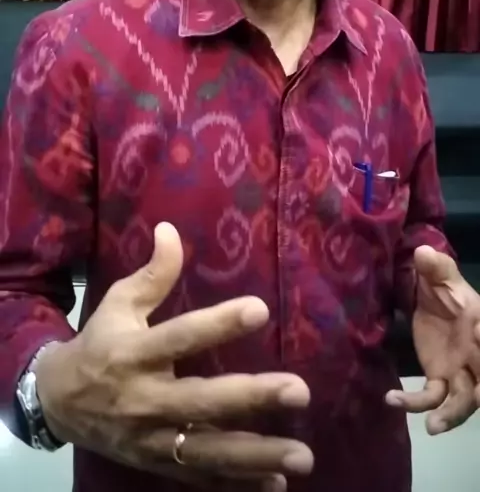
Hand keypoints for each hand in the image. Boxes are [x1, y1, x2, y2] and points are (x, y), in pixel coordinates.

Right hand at [36, 223, 312, 490]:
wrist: (59, 402)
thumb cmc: (99, 343)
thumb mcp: (119, 303)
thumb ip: (153, 273)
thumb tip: (171, 228)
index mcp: (135, 352)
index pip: (181, 336)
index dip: (219, 324)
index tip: (260, 309)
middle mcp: (145, 399)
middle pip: (203, 401)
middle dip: (252, 398)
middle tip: (300, 392)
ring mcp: (151, 438)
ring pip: (207, 450)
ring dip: (257, 456)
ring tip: (302, 456)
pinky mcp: (156, 464)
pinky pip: (200, 477)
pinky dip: (237, 484)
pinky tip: (276, 485)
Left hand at [386, 246, 479, 434]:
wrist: (430, 295)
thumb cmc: (443, 286)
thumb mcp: (440, 273)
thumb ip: (435, 266)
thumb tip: (424, 252)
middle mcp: (476, 354)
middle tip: (476, 402)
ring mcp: (458, 370)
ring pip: (462, 399)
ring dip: (451, 415)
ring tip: (432, 427)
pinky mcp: (438, 376)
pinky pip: (431, 395)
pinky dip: (414, 402)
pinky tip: (392, 399)